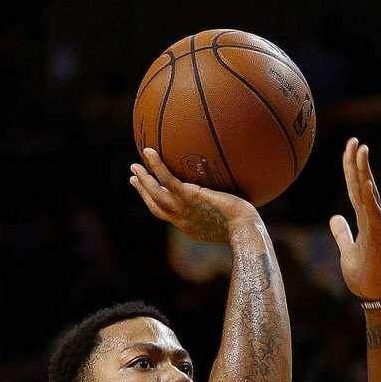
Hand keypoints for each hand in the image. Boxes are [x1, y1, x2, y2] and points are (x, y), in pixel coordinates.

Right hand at [129, 148, 258, 242]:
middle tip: (133, 179)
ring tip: (134, 166)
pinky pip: (167, 179)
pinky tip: (148, 151)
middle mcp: (183, 221)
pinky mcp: (188, 198)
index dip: (158, 204)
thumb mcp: (234, 216)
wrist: (244, 230)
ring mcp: (183, 210)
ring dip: (143, 180)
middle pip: (156, 206)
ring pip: (156, 195)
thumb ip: (228, 206)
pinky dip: (156, 165)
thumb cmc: (246, 225)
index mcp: (191, 227)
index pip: (170, 215)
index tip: (152, 194)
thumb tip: (237, 194)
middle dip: (143, 193)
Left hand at [329, 139, 380, 302]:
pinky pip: (374, 217)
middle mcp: (373, 220)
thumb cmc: (365, 276)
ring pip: (370, 196)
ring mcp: (377, 228)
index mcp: (365, 220)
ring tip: (362, 152)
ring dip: (366, 173)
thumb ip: (342, 234)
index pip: (356, 190)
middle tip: (355, 140)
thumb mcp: (347, 251)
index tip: (349, 148)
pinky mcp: (378, 240)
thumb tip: (335, 218)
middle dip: (358, 163)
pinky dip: (371, 200)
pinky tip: (368, 185)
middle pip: (364, 187)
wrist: (377, 297)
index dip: (351, 169)